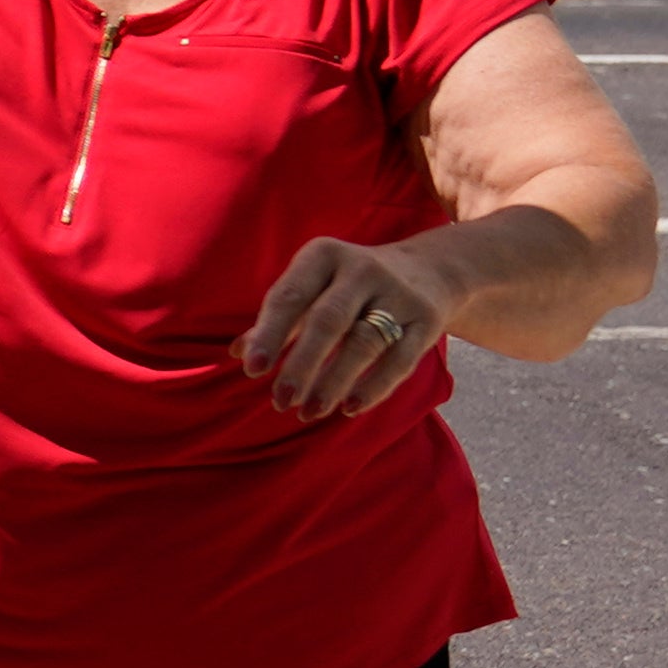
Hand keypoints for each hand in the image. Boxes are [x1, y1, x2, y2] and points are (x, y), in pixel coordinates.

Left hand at [241, 238, 449, 420]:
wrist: (429, 268)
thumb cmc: (349, 284)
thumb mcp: (314, 286)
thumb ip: (278, 318)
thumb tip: (237, 354)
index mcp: (324, 255)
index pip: (290, 296)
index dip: (270, 334)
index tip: (252, 370)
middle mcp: (362, 269)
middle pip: (327, 321)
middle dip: (302, 364)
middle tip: (281, 400)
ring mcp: (398, 294)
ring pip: (363, 343)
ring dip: (333, 382)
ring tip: (309, 411)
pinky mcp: (426, 321)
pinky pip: (400, 360)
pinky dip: (374, 387)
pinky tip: (349, 408)